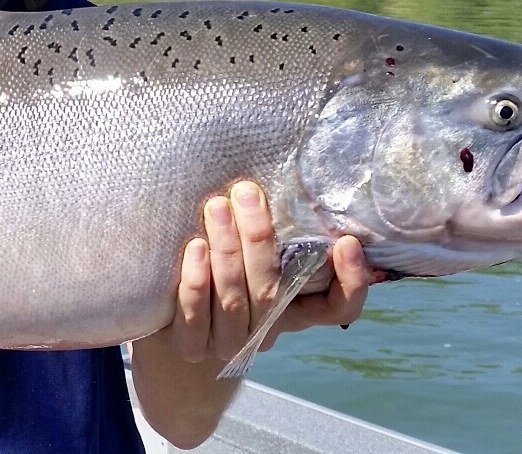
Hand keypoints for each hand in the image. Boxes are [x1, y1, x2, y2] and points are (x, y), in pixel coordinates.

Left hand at [156, 181, 376, 363]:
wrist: (170, 320)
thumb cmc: (221, 270)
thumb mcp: (254, 254)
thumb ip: (273, 234)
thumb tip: (281, 173)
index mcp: (293, 309)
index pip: (339, 309)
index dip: (351, 282)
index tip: (347, 241)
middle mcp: (266, 331)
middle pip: (272, 292)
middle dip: (258, 239)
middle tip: (246, 193)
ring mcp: (230, 345)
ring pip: (234, 300)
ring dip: (227, 251)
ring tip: (216, 208)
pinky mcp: (192, 348)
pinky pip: (195, 318)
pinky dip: (196, 283)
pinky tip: (194, 248)